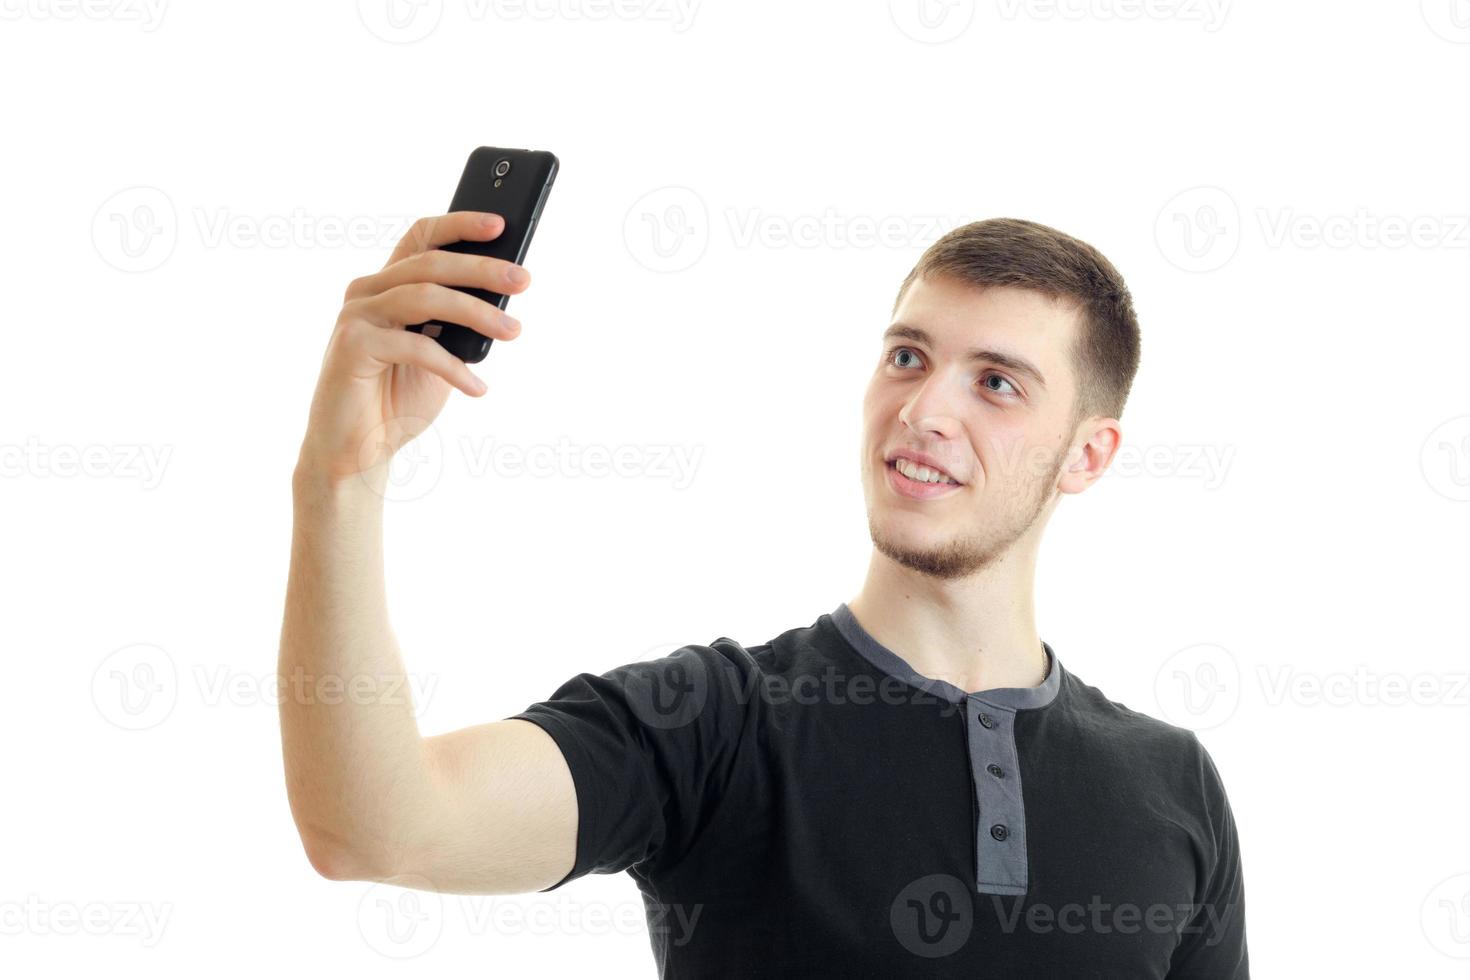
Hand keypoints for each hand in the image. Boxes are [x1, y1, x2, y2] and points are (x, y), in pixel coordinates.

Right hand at [296, 211, 529, 484]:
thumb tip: (504, 293)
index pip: (421, 238)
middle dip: (482, 269)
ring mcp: (355, 317)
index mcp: (388, 285)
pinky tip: (477, 387)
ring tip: (513, 331)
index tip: (500, 223)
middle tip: (523, 280)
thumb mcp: (441, 353)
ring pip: (424, 296)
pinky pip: (415, 346)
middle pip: (430, 264)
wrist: (358, 451)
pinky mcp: (352, 347)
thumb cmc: (398, 399)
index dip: (459, 225)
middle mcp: (366, 292)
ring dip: (476, 312)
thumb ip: (459, 322)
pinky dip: (453, 367)